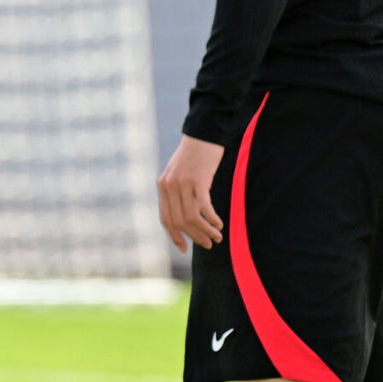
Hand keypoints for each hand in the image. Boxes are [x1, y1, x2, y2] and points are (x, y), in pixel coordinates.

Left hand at [157, 135, 224, 251]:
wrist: (204, 132)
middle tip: (208, 245)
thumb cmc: (195, 155)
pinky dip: (212, 219)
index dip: (175, 236)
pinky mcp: (197, 179)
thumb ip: (178, 192)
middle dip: (194, 237)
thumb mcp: (179, 173)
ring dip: (206, 231)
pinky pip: (204, 208)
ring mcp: (182, 182)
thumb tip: (185, 219)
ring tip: (217, 237)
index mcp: (163, 185)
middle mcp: (169, 185)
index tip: (185, 249)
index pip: (166, 219)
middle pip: (180, 221)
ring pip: (192, 218)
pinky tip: (219, 224)